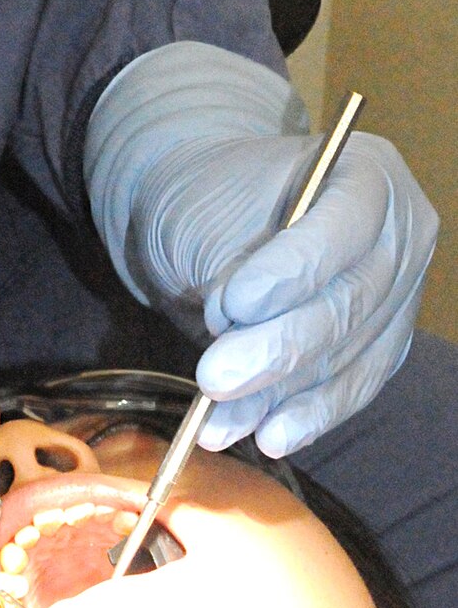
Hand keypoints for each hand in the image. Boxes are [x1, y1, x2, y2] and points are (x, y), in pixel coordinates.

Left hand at [86, 42, 437, 455]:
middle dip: (278, 347)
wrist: (213, 210)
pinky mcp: (382, 345)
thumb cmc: (209, 194)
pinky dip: (303, 414)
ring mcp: (399, 294)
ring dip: (279, 396)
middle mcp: (400, 232)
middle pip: (350, 302)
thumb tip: (236, 328)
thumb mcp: (207, 208)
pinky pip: (350, 387)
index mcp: (366, 172)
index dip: (292, 271)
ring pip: (346, 355)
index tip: (233, 302)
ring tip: (217, 423)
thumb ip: (230, 263)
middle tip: (213, 377)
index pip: (342, 227)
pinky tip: (264, 434)